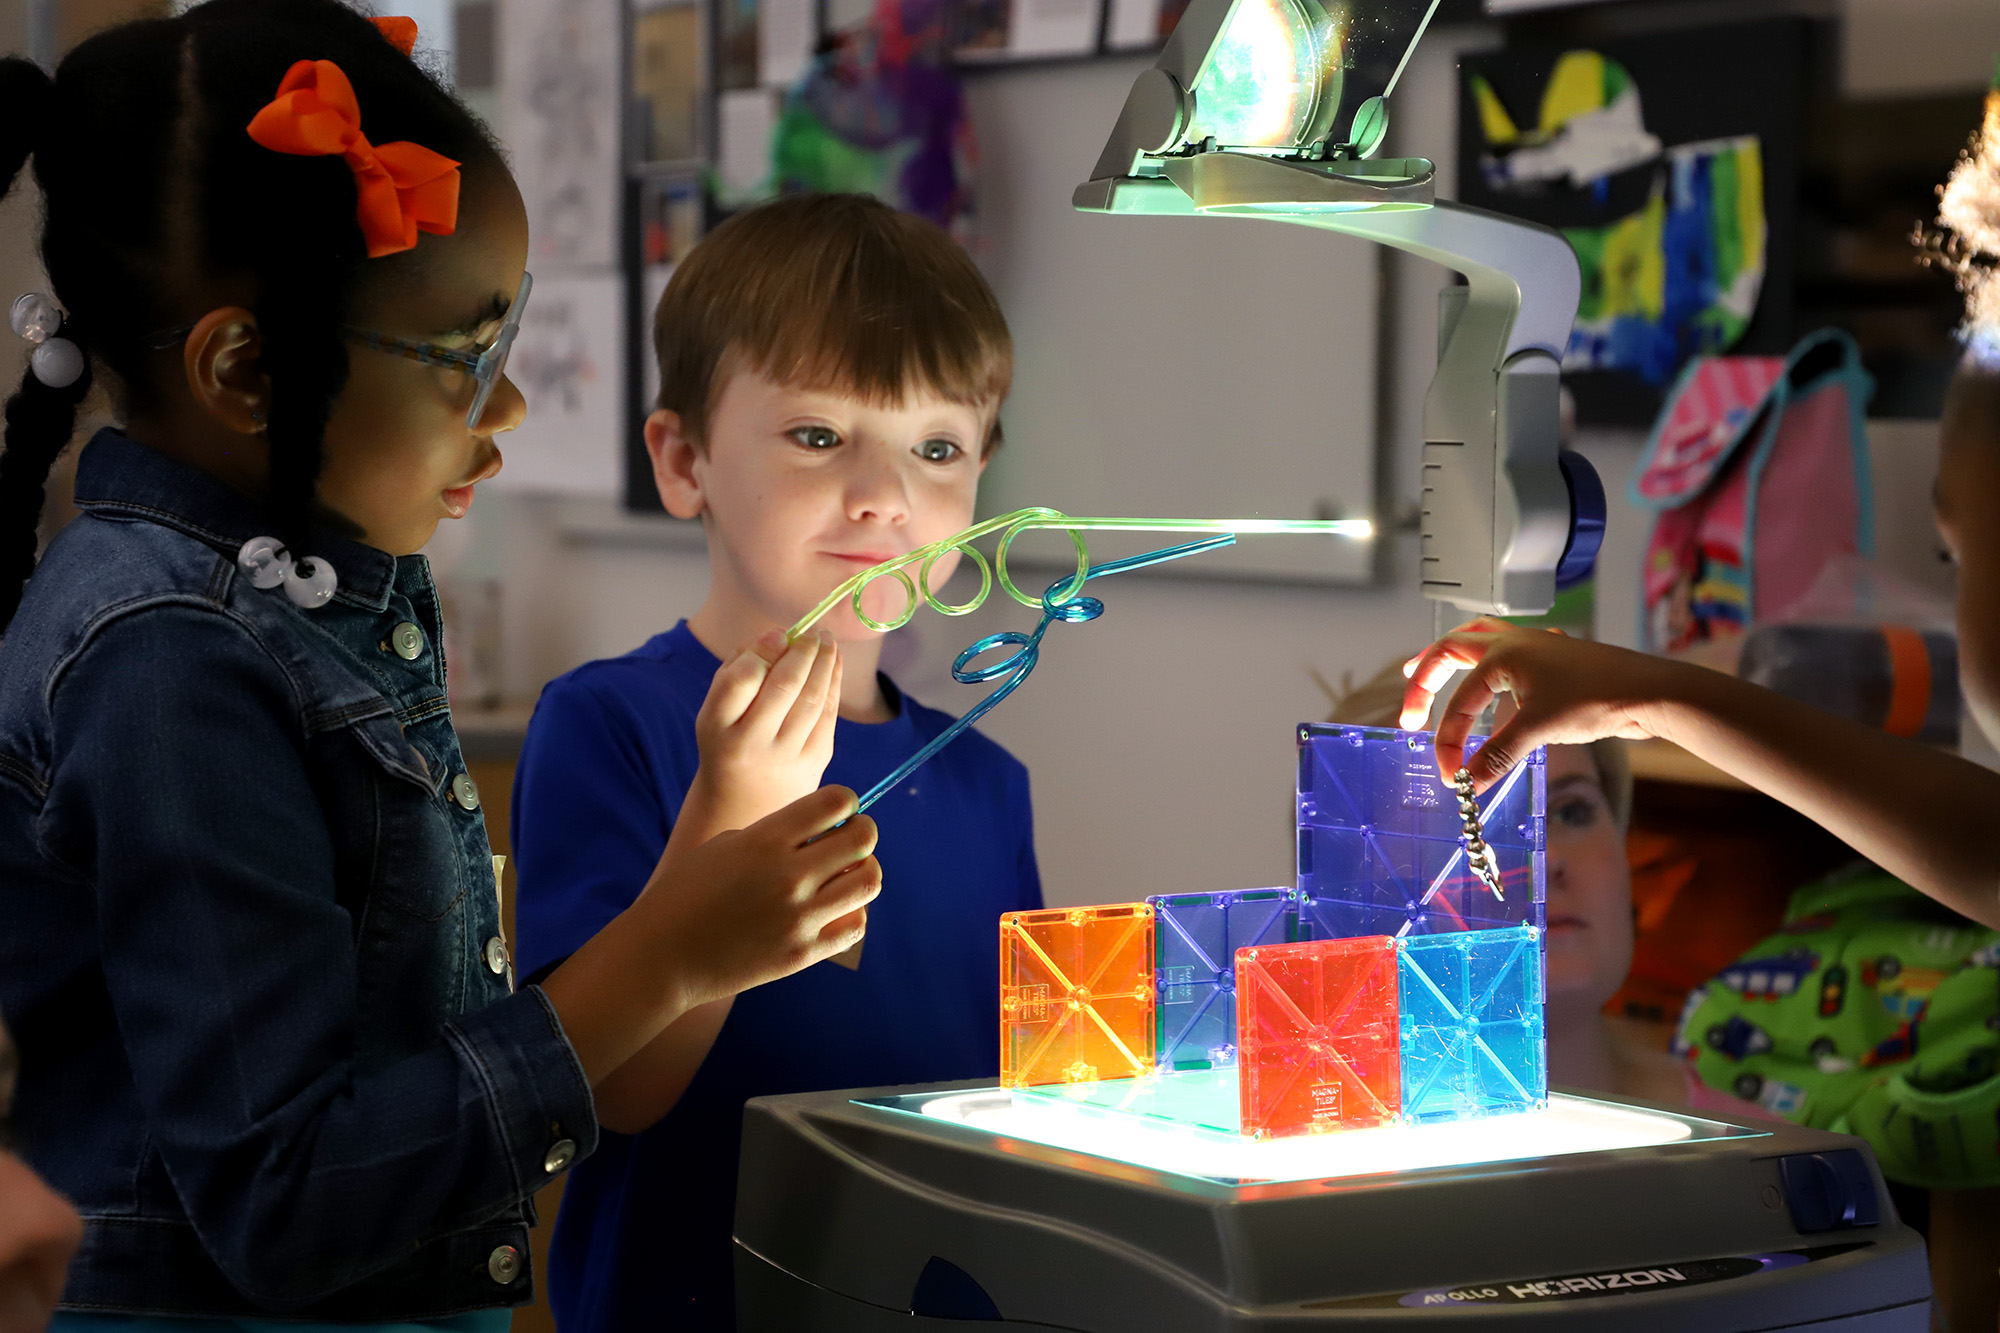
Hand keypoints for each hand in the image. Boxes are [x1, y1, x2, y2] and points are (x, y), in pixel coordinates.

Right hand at [640, 786, 879, 1009]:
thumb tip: (825, 829)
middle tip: (846, 840)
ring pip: (869, 881)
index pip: (837, 802)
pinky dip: (852, 912)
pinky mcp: (803, 954)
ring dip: (863, 870)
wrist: (661, 956)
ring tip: (843, 875)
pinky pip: (856, 926)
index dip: (845, 802)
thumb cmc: (687, 893)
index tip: (836, 813)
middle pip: (864, 838)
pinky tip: (831, 909)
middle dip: (861, 831)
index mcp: (765, 840)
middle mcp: (789, 876)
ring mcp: (799, 918)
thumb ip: (777, 834)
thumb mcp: (726, 846)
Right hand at [689, 630, 841, 832]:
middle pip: (784, 686)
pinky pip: (829, 713)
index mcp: (717, 727)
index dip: (764, 651)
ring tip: (826, 640)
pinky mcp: (814, 761)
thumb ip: (739, 667)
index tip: (780, 635)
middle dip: (803, 651)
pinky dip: (834, 682)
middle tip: (811, 633)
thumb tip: (780, 635)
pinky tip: (833, 662)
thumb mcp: (717, 709)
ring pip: (813, 698)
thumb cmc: (730, 739)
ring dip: (825, 661)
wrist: (744, 804)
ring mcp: (786, 756)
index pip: (740, 682)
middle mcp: (751, 744)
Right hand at [1400, 618, 1679, 788]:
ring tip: (1427, 669)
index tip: (1451, 775)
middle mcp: (1514, 643)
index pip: (1460, 699)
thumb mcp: (1539, 729)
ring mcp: (1535, 649)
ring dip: (1451, 657)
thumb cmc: (1595, 699)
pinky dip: (1488, 666)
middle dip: (1425, 675)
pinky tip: (1493, 681)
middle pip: (1453, 648)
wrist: (1651, 692)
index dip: (1448, 739)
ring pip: (1480, 642)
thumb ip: (1497, 756)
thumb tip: (1466, 784)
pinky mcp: (1553, 663)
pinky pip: (1507, 656)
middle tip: (1410, 706)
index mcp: (1503, 653)